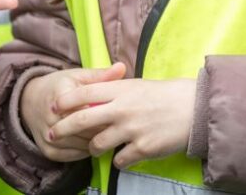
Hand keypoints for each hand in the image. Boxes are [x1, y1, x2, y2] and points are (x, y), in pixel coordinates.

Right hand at [20, 63, 127, 160]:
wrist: (29, 102)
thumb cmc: (58, 87)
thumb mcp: (77, 76)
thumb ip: (100, 75)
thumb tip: (122, 67)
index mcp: (61, 96)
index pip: (91, 111)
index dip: (106, 113)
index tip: (117, 112)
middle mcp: (52, 118)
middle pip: (88, 130)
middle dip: (104, 129)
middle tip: (116, 125)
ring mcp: (49, 137)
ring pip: (83, 145)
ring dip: (97, 141)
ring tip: (107, 133)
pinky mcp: (48, 151)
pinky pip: (75, 156)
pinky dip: (86, 150)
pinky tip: (92, 141)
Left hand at [50, 75, 195, 168]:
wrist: (193, 109)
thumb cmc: (164, 95)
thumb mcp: (137, 85)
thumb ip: (114, 91)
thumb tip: (91, 97)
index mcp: (121, 90)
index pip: (84, 93)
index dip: (65, 101)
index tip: (54, 107)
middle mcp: (123, 109)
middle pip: (82, 120)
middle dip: (63, 128)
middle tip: (52, 133)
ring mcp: (132, 130)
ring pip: (97, 144)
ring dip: (93, 148)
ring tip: (96, 147)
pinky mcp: (142, 149)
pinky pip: (119, 160)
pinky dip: (118, 159)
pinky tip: (124, 154)